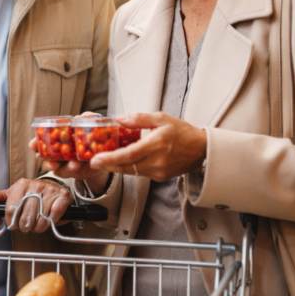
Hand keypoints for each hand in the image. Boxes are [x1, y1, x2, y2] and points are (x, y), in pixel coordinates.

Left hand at [0, 178, 72, 233]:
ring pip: (40, 220)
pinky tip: (46, 221)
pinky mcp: (62, 197)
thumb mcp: (12, 194)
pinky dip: (49, 224)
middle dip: (24, 227)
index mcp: (21, 185)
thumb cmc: (30, 194)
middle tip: (24, 227)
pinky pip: (53, 217)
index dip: (10, 221)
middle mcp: (36, 186)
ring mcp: (50, 191)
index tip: (12, 223)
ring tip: (35, 225)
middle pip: (25, 217)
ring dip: (37, 228)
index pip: (11, 209)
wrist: (52, 187)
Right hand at [30, 112, 112, 191]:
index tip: (32, 145)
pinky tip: (76, 165)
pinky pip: (66, 172)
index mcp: (56, 137)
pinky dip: (70, 169)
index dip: (35, 142)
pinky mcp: (70, 171)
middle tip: (50, 161)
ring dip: (60, 166)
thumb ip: (87, 118)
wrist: (102, 152)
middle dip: (45, 159)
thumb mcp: (90, 124)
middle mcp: (56, 151)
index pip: (42, 140)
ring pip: (54, 167)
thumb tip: (82, 117)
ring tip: (72, 164)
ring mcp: (62, 162)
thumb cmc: (91, 135)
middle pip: (44, 157)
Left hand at [88, 112, 206, 180]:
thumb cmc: (182, 132)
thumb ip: (139, 118)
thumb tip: (120, 118)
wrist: (202, 150)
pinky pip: (139, 173)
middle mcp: (157, 161)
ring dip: (116, 167)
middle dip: (108, 165)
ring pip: (131, 172)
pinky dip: (128, 168)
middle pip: (126, 167)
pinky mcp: (159, 177)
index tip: (96, 159)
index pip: (129, 154)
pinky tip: (120, 162)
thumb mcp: (162, 118)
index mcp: (157, 144)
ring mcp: (158, 171)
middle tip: (92, 162)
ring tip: (102, 162)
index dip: (111, 158)